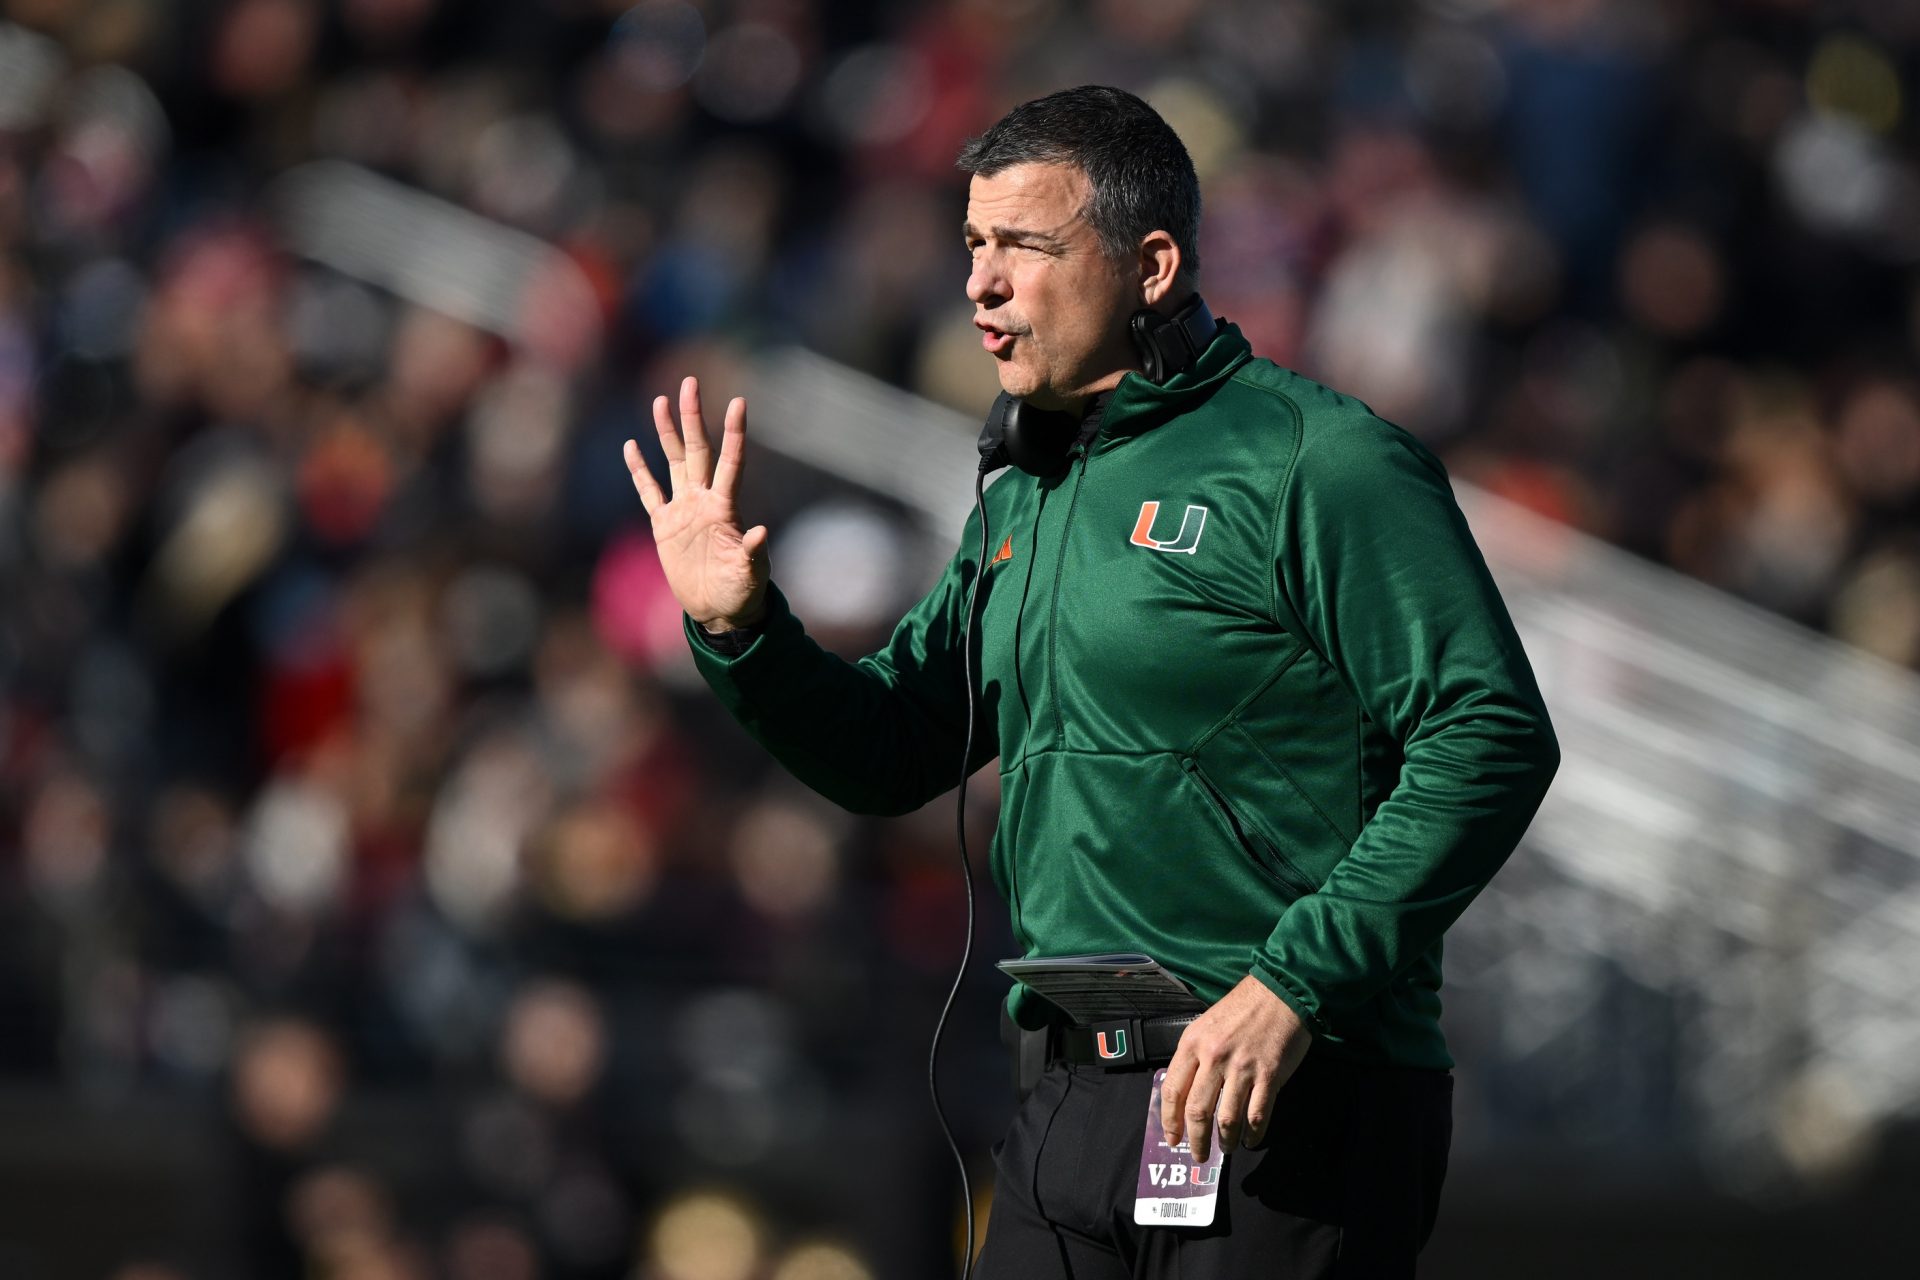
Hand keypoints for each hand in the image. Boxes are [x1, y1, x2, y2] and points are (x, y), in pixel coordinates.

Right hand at [624, 376, 769, 631]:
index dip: (734, 433)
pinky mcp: (664, 525)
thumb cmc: (742, 592)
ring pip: (673, 462)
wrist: (719, 609)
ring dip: (667, 433)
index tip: (739, 402)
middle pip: (697, 450)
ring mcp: (683, 510)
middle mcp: (704, 500)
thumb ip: (754, 552)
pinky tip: (632, 446)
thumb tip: (761, 531)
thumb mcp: (751, 574)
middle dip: (693, 418)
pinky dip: (640, 471)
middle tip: (691, 383)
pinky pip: (649, 492)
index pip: (731, 462)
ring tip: (661, 401)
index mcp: (726, 508)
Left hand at [1162, 975, 1312, 1161]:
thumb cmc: (1242, 1007)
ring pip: (1227, 1119)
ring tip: (1225, 1150)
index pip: (1173, 1091)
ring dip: (1225, 1141)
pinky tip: (1250, 1140)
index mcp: (1193, 1044)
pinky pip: (1257, 1115)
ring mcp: (1243, 1069)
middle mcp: (1214, 1058)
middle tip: (1198, 1155)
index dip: (1170, 1121)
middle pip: (1197, 1111)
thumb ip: (1194, 1055)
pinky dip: (1252, 1134)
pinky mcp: (1269, 1076)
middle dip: (1195, 1140)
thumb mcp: (1206, 1024)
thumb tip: (1184, 1093)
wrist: (1280, 992)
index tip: (1172, 1138)